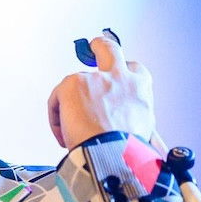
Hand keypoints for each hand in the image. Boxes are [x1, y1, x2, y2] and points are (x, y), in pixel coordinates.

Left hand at [48, 34, 155, 148]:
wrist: (112, 155)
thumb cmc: (126, 148)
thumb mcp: (143, 128)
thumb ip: (132, 115)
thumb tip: (130, 126)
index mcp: (139, 87)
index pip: (132, 69)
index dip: (121, 72)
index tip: (113, 77)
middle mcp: (119, 76)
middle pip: (108, 48)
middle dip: (100, 46)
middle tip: (93, 46)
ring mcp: (95, 78)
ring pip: (74, 84)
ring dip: (69, 104)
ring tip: (72, 128)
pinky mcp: (73, 84)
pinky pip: (57, 98)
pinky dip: (57, 117)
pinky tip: (64, 134)